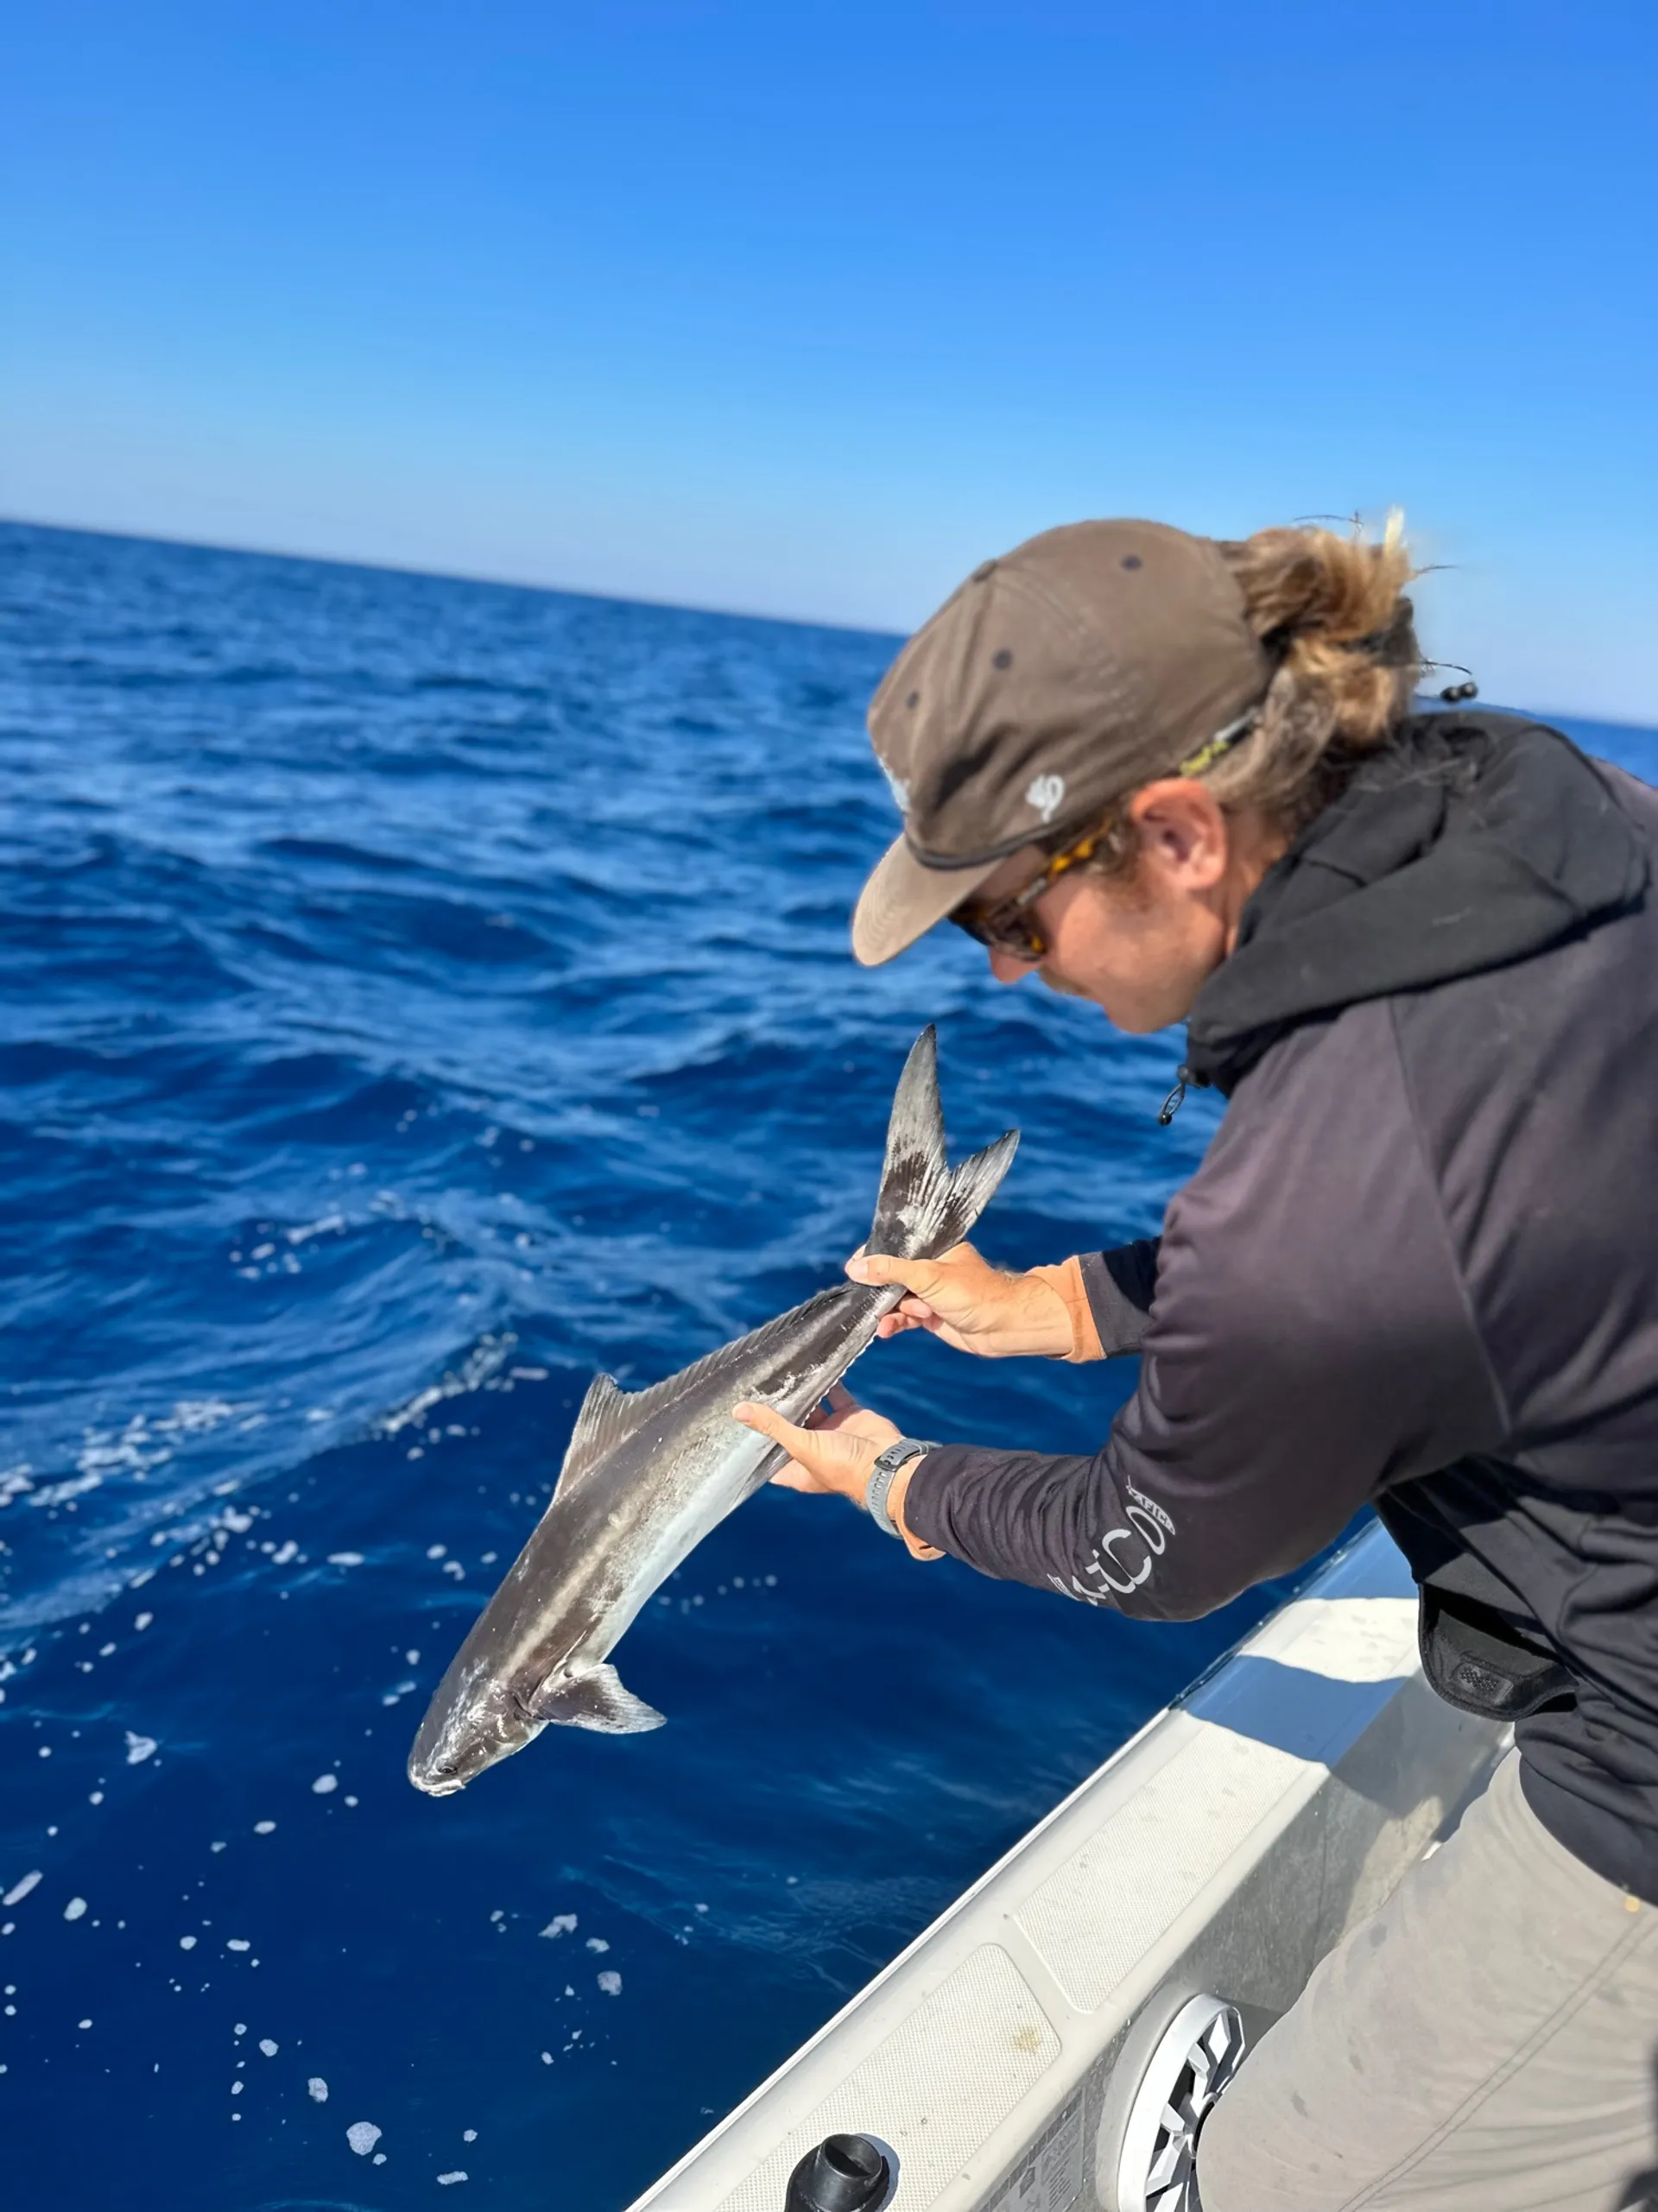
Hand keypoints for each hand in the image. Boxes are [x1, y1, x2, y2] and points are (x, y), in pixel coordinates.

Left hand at [731, 1384, 942, 1559]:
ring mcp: (832, 1432)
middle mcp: (813, 1450)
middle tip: (755, 1389)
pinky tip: (812, 1367)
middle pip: (788, 1428)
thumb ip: (772, 1427)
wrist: (888, 1461)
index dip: (755, 1442)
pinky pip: (835, 1395)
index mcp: (797, 1468)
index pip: (768, 1457)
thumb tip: (739, 1411)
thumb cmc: (843, 1465)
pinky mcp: (849, 1415)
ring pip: (811, 1409)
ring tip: (779, 1375)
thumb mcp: (802, 1447)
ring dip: (799, 1394)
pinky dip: (827, 1382)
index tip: (739, 1422)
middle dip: (775, 1412)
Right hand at [848, 1241, 1073, 1358]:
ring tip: (883, 1320)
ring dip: (887, 1309)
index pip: (897, 1246)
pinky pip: (904, 1317)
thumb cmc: (972, 1293)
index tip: (854, 1268)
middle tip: (862, 1298)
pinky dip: (895, 1323)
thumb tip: (855, 1267)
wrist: (1002, 1327)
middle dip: (878, 1288)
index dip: (875, 1256)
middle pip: (892, 1274)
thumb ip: (890, 1271)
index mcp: (934, 1248)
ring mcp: (930, 1293)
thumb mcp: (927, 1276)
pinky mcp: (930, 1315)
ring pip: (896, 1298)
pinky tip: (886, 1330)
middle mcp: (930, 1268)